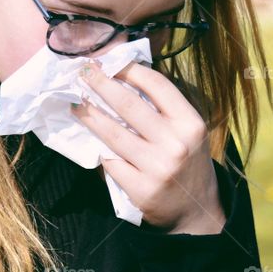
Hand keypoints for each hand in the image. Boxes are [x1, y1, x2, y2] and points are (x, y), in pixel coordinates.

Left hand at [70, 59, 225, 234]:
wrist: (197, 210)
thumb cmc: (188, 162)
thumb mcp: (188, 132)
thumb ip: (163, 109)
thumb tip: (123, 79)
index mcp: (190, 123)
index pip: (156, 85)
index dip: (129, 69)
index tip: (108, 61)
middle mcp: (175, 143)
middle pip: (128, 105)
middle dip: (101, 84)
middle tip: (82, 73)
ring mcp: (157, 168)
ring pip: (112, 134)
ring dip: (89, 115)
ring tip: (76, 104)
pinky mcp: (141, 190)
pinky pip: (111, 163)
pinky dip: (101, 152)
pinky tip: (93, 144)